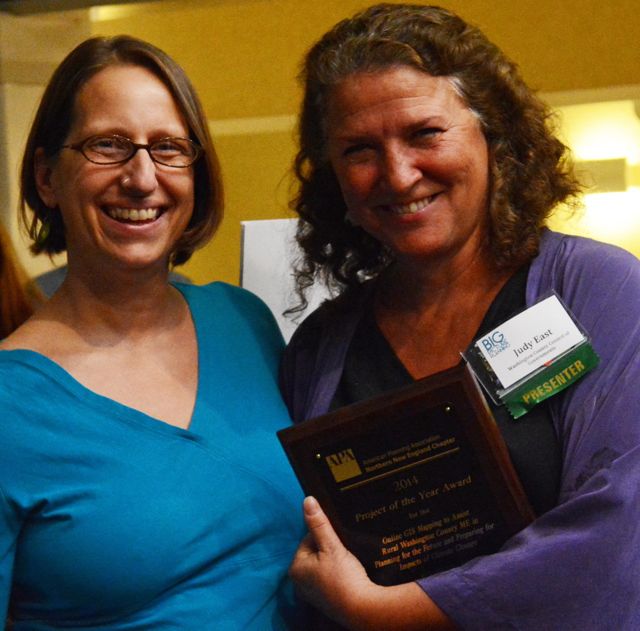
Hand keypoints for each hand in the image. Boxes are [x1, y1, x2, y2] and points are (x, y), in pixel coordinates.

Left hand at [289, 496, 371, 626]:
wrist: (363, 608)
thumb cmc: (343, 577)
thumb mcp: (331, 546)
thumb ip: (319, 523)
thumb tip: (307, 499)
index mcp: (295, 567)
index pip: (308, 539)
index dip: (325, 536)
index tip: (338, 541)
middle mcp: (299, 582)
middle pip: (315, 552)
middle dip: (329, 548)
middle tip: (344, 551)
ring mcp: (311, 592)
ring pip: (323, 564)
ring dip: (334, 560)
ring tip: (347, 561)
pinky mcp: (325, 599)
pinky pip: (328, 578)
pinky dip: (337, 573)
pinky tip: (348, 573)